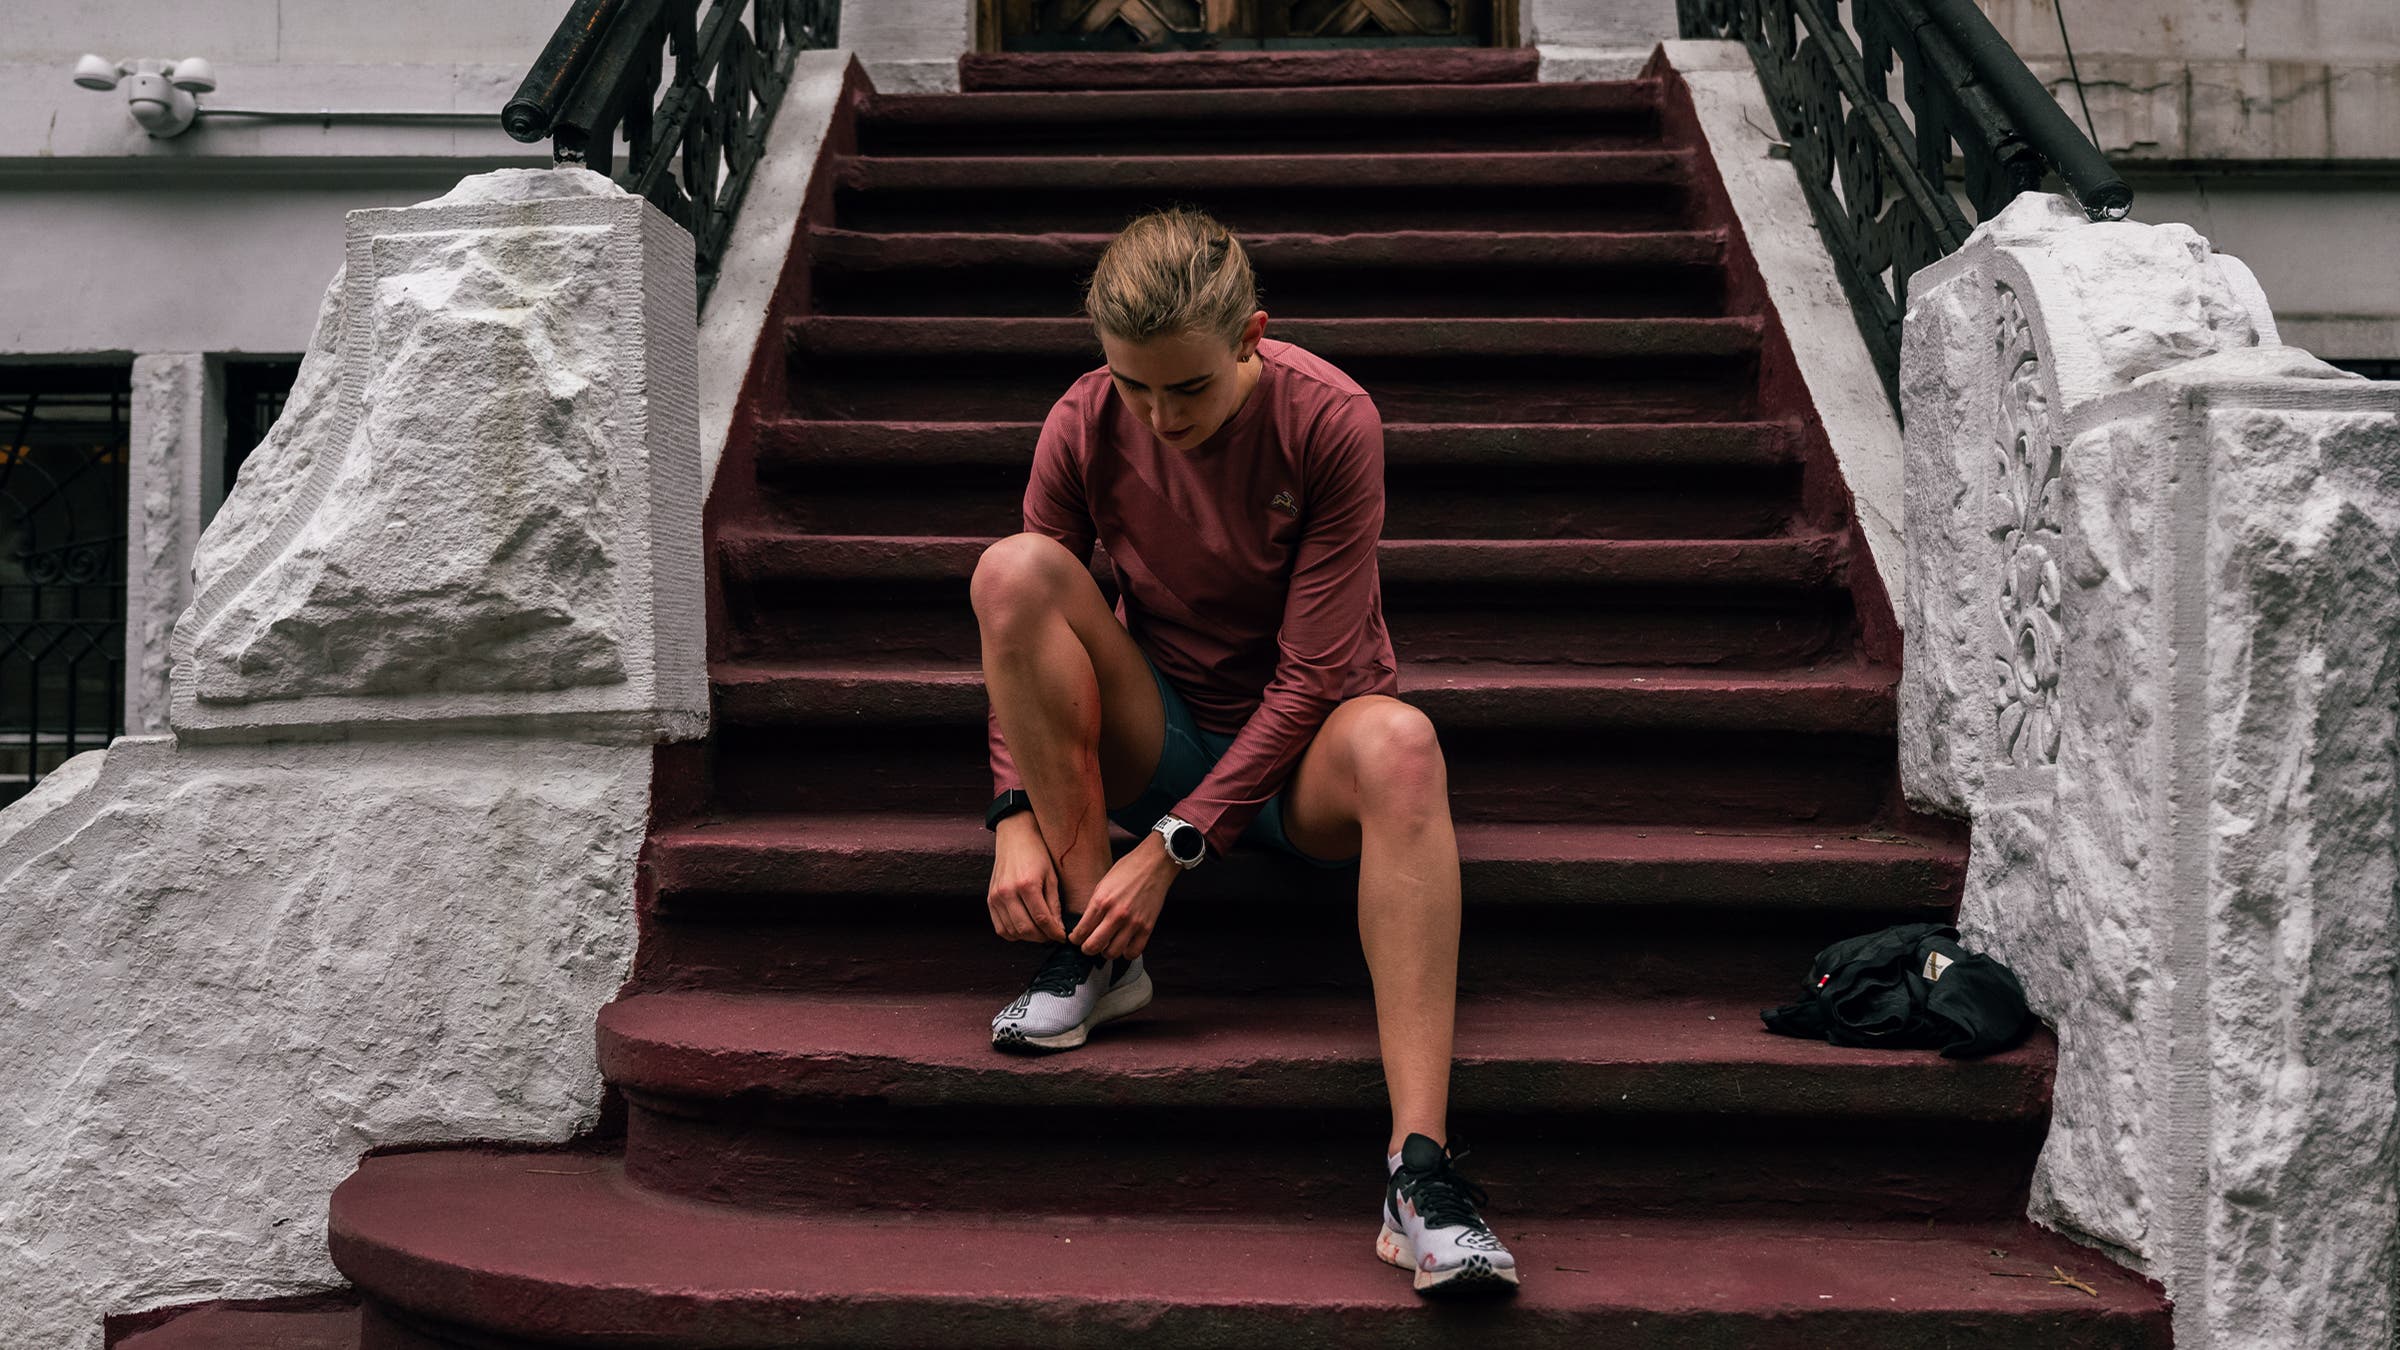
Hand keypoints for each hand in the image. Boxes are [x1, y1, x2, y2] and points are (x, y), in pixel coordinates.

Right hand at [987, 812, 1065, 942]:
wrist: (1014, 836)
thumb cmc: (1037, 853)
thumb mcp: (1051, 876)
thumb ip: (1054, 904)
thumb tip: (1059, 929)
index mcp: (1027, 885)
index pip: (1043, 920)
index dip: (1055, 933)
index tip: (1062, 936)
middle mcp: (1008, 892)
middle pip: (1026, 929)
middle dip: (1043, 937)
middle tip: (1052, 935)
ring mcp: (995, 897)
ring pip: (1012, 932)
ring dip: (1028, 937)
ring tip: (1040, 931)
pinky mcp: (989, 899)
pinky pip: (1000, 928)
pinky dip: (1013, 933)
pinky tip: (1024, 927)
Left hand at [1068, 833, 1181, 959]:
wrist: (1154, 864)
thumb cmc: (1129, 869)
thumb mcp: (1103, 884)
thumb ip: (1095, 905)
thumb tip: (1086, 924)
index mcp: (1101, 901)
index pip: (1081, 931)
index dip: (1075, 939)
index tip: (1076, 939)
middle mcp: (1116, 914)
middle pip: (1093, 946)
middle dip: (1086, 949)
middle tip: (1087, 946)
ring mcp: (1133, 923)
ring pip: (1112, 953)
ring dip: (1106, 952)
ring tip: (1106, 945)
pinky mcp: (1147, 927)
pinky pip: (1134, 952)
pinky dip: (1126, 953)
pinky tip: (1124, 946)